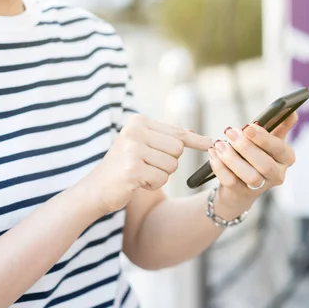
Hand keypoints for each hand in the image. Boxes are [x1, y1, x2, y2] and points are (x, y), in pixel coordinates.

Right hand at [82, 114, 212, 212]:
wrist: (96, 188)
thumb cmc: (124, 165)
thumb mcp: (142, 145)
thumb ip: (164, 136)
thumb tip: (189, 131)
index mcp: (139, 122)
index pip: (177, 132)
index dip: (196, 140)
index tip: (212, 143)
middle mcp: (135, 131)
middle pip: (178, 149)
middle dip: (169, 162)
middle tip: (147, 165)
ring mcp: (133, 150)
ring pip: (172, 165)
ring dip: (160, 174)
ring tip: (141, 173)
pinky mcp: (132, 169)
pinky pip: (162, 179)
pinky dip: (153, 184)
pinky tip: (137, 182)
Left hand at [208, 112, 298, 212]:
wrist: (239, 185)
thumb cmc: (255, 155)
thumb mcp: (268, 139)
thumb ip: (280, 124)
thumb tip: (291, 109)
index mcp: (286, 157)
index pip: (280, 149)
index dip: (264, 139)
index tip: (248, 126)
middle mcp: (278, 174)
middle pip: (265, 165)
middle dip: (246, 147)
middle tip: (230, 132)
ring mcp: (261, 187)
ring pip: (250, 176)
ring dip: (232, 158)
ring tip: (219, 144)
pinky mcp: (242, 193)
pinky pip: (231, 181)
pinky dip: (220, 166)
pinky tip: (213, 154)